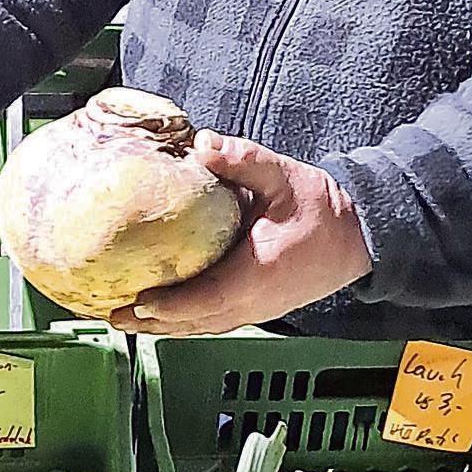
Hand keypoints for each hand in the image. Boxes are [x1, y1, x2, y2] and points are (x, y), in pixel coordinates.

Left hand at [107, 132, 372, 335]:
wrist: (358, 237)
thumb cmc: (323, 210)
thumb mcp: (284, 176)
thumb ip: (243, 159)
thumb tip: (202, 142)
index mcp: (258, 272)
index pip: (206, 298)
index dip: (170, 306)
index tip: (138, 304)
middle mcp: (254, 300)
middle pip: (195, 322)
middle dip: (152, 324)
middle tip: (113, 318)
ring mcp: (257, 309)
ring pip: (203, 327)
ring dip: (165, 328)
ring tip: (128, 322)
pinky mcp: (259, 309)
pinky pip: (214, 322)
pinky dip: (185, 323)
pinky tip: (163, 317)